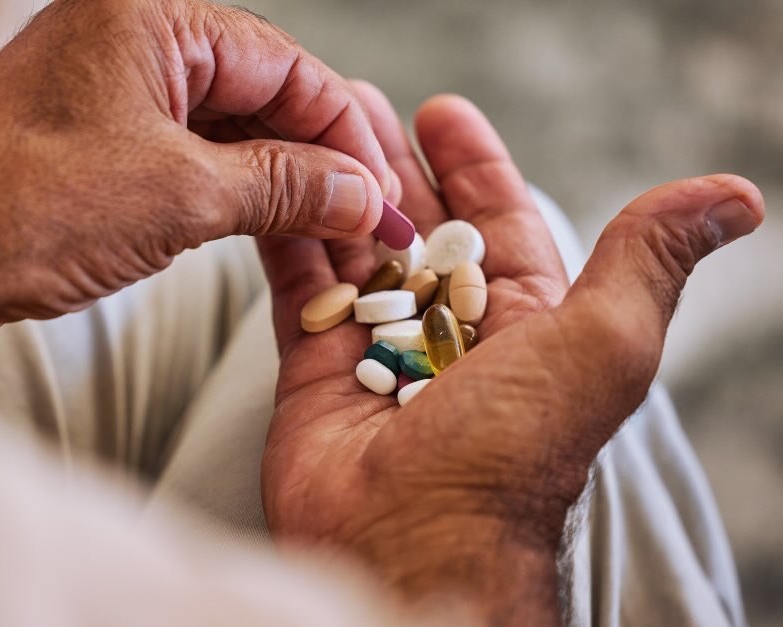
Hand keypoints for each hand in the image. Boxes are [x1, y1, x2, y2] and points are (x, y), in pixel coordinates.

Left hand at [0, 0, 415, 357]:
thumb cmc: (17, 206)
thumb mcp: (177, 196)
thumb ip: (282, 186)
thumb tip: (360, 190)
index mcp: (150, 18)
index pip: (284, 63)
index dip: (344, 132)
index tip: (382, 191)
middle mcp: (129, 44)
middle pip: (260, 95)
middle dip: (317, 162)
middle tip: (367, 223)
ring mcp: (109, 97)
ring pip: (225, 134)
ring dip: (279, 187)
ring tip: (332, 239)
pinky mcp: (94, 150)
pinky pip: (186, 164)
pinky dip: (231, 201)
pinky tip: (271, 236)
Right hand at [258, 88, 763, 623]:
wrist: (410, 541)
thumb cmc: (513, 450)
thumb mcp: (601, 342)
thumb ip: (646, 260)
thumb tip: (735, 196)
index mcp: (524, 327)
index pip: (498, 225)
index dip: (475, 166)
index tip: (441, 113)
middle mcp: (451, 338)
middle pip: (419, 229)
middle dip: (393, 167)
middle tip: (356, 106)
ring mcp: (380, 353)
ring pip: (357, 252)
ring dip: (338, 192)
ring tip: (310, 132)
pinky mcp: (316, 373)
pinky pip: (302, 291)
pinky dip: (289, 241)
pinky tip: (278, 193)